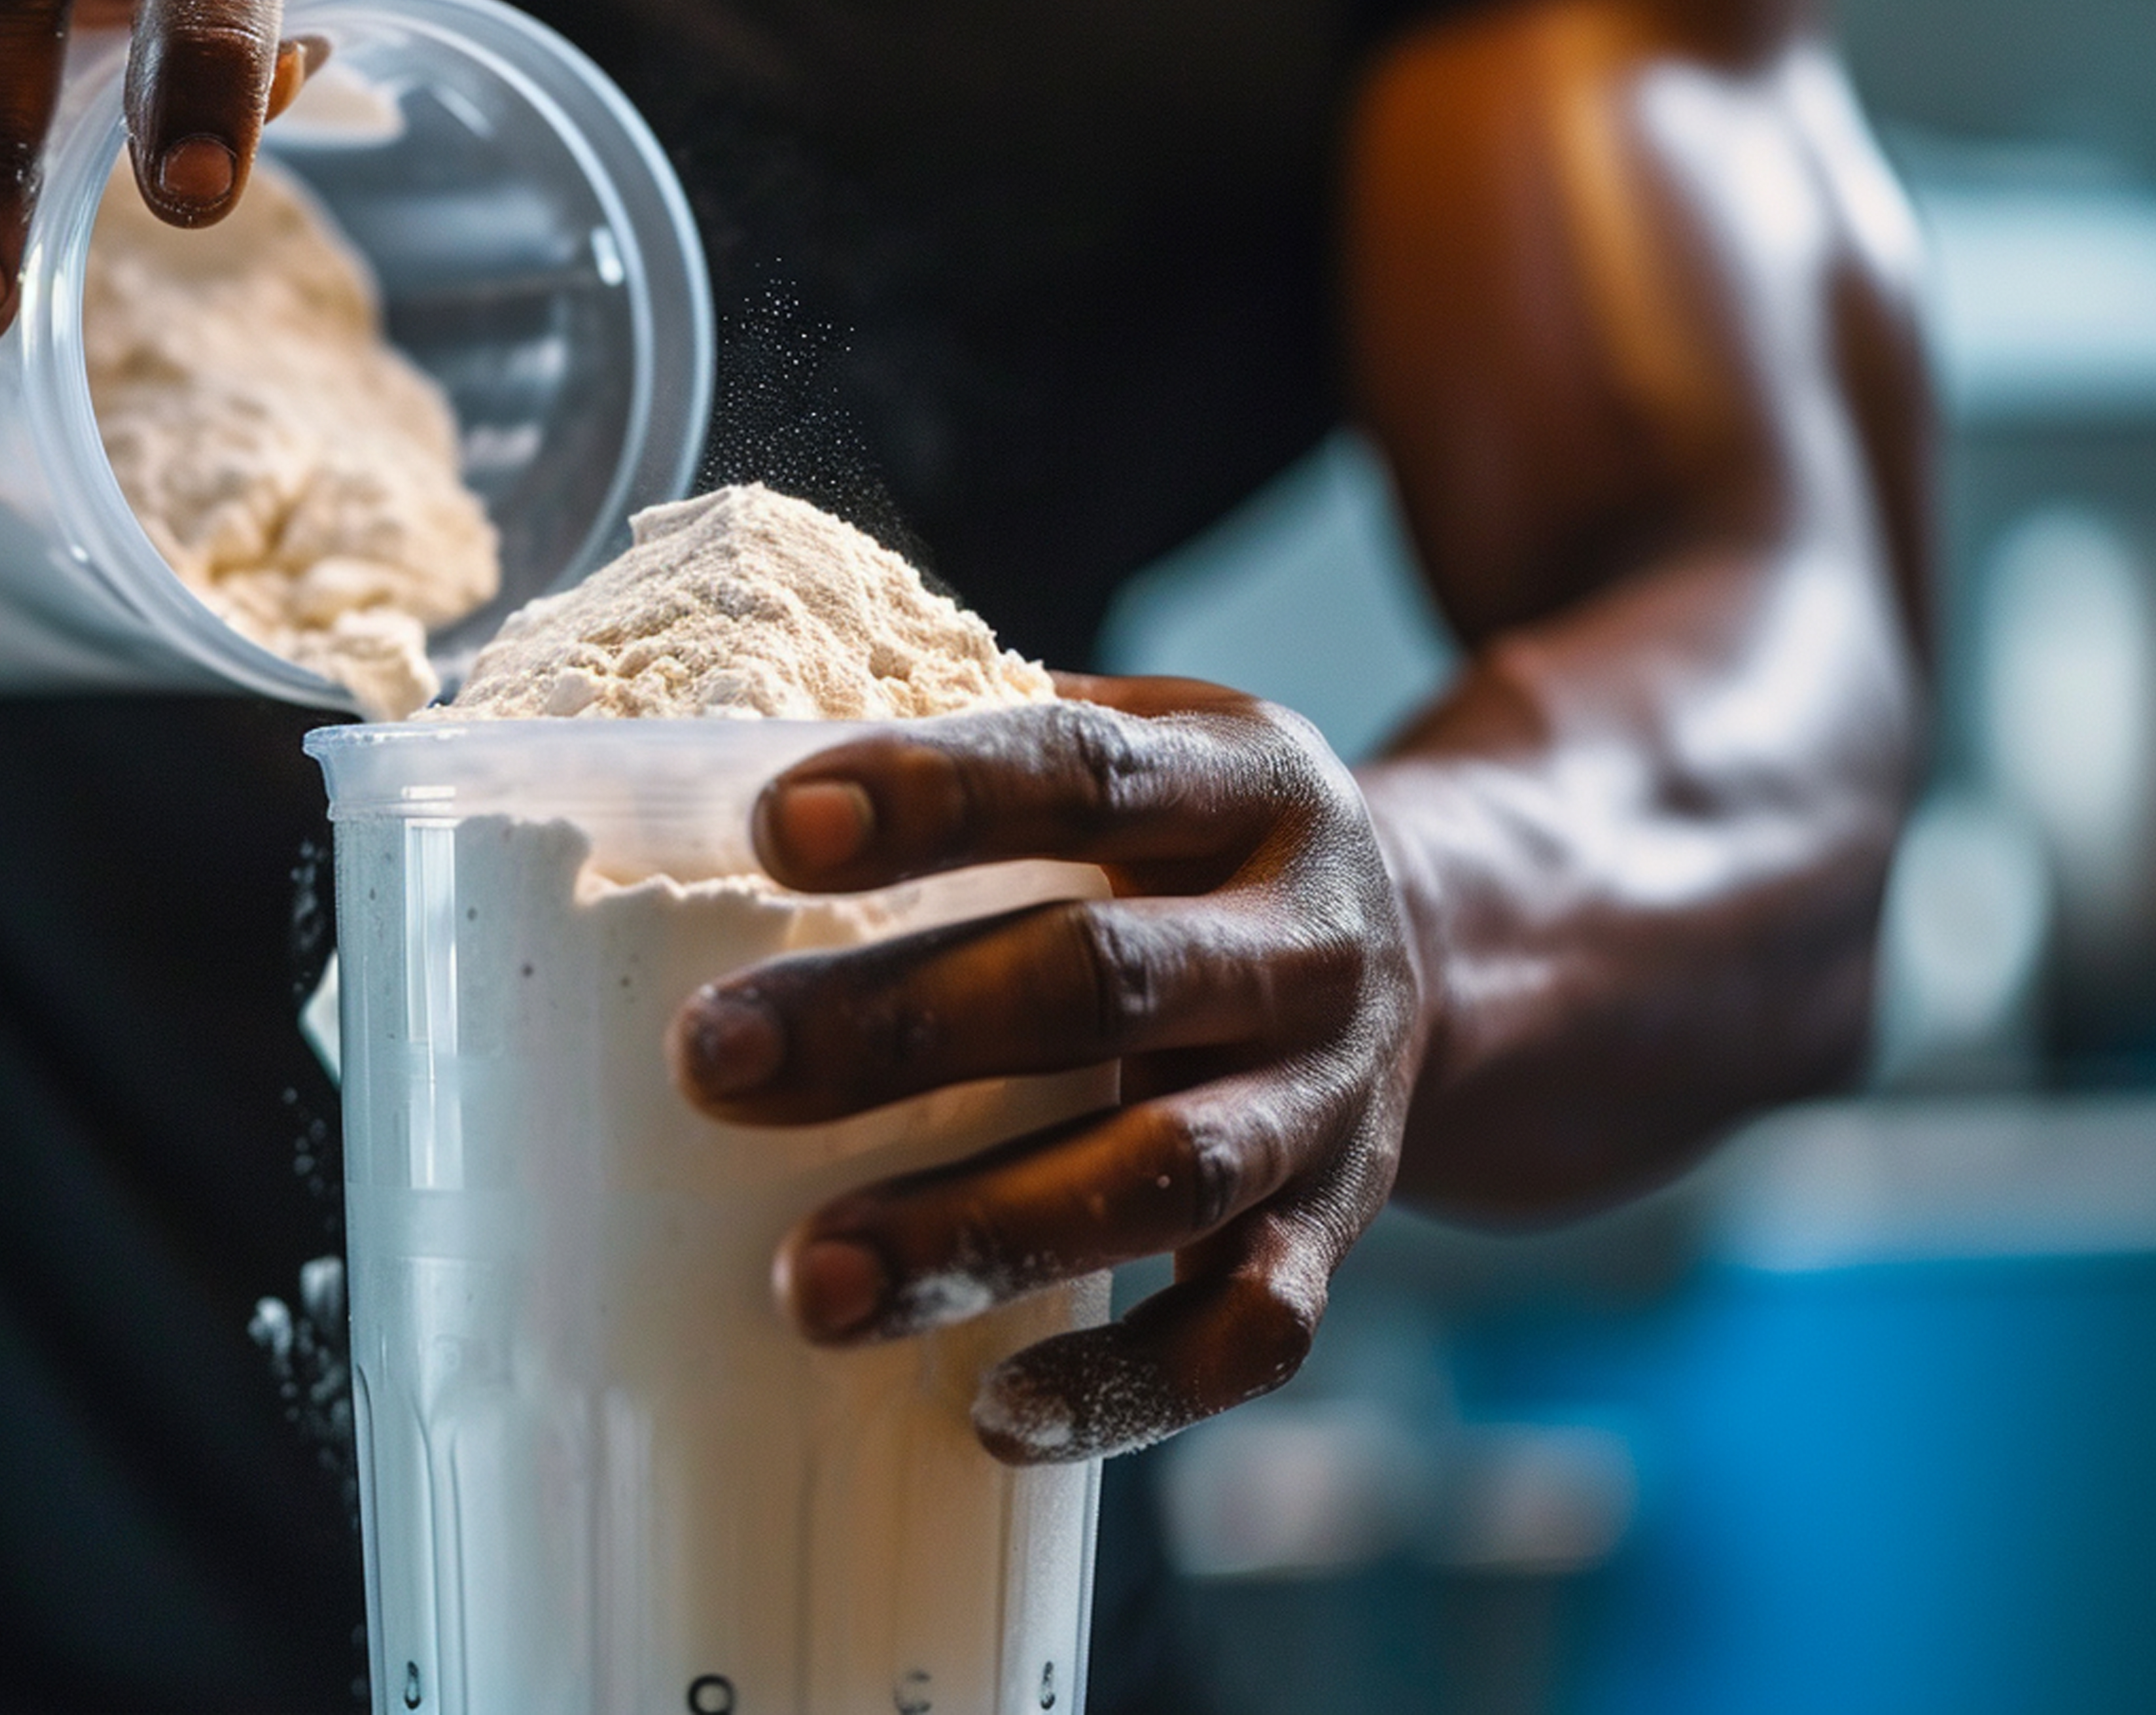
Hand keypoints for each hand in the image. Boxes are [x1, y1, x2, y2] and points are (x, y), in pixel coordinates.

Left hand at [666, 679, 1420, 1462]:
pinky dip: (1125, 1385)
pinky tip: (989, 1409)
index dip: (937, 795)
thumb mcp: (1146, 746)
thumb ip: (983, 748)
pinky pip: (1246, 1332)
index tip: (774, 829)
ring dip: (982, 1231)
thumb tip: (722, 768)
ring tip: (812, 1285)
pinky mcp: (1334, 1233)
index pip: (1084, 770)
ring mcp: (1329, 1099)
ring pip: (1164, 1170)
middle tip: (709, 1064)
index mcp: (1244, 784)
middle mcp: (1304, 940)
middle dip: (896, 1028)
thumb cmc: (1193, 849)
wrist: (1445, 949)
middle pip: (1100, 980)